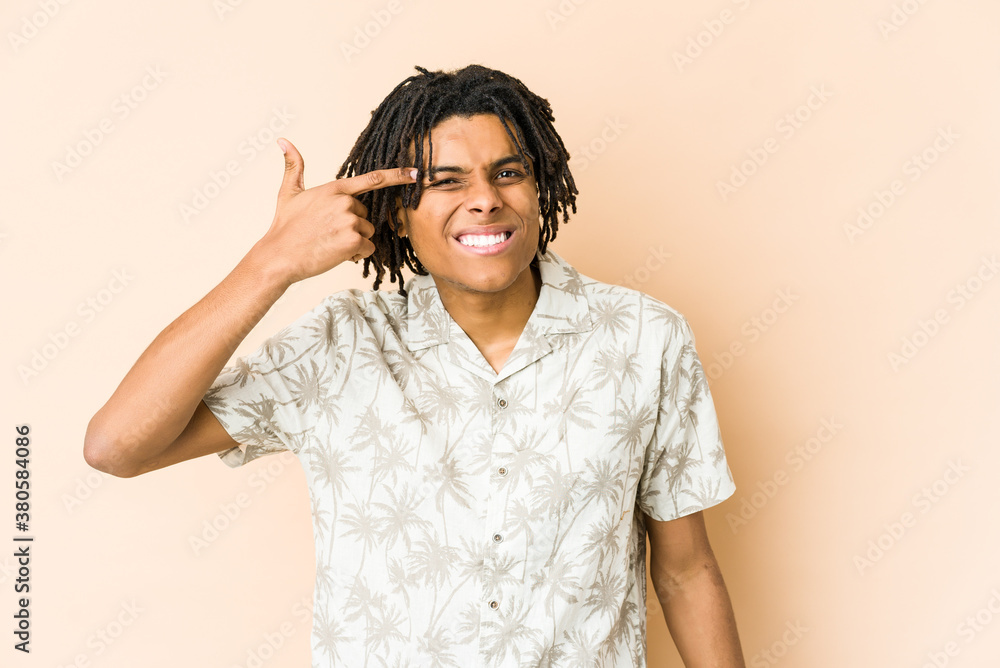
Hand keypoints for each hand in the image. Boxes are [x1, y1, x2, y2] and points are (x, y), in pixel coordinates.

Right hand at [253, 137, 416, 285]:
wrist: (280, 255)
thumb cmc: (285, 227)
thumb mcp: (289, 192)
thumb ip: (294, 166)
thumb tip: (282, 140)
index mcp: (334, 188)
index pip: (372, 179)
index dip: (398, 176)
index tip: (416, 173)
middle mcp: (345, 202)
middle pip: (367, 215)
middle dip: (354, 226)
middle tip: (329, 233)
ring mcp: (350, 221)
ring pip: (368, 233)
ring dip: (354, 242)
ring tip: (330, 243)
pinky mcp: (353, 240)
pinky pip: (368, 249)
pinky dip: (356, 255)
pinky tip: (335, 253)